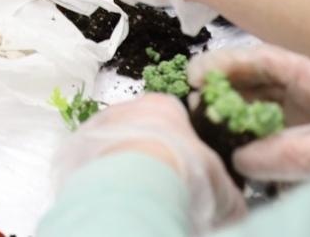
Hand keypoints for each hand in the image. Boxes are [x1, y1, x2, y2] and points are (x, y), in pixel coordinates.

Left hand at [52, 94, 244, 231]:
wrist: (135, 185)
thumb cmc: (184, 174)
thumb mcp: (223, 186)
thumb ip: (228, 191)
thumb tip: (232, 204)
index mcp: (164, 105)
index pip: (175, 117)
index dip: (182, 144)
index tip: (186, 168)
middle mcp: (127, 108)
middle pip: (142, 129)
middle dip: (151, 153)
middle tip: (162, 184)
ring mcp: (99, 126)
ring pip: (116, 143)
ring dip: (124, 164)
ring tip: (139, 194)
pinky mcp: (77, 149)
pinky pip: (94, 161)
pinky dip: (104, 177)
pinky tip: (117, 197)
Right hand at [189, 46, 309, 182]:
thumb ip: (289, 152)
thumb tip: (239, 158)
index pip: (265, 59)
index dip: (229, 62)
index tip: (199, 74)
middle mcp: (307, 94)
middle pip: (256, 80)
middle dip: (223, 86)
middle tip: (192, 99)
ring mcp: (305, 120)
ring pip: (257, 107)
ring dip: (230, 112)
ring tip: (203, 122)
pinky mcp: (303, 146)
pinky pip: (266, 136)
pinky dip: (244, 139)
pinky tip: (229, 149)